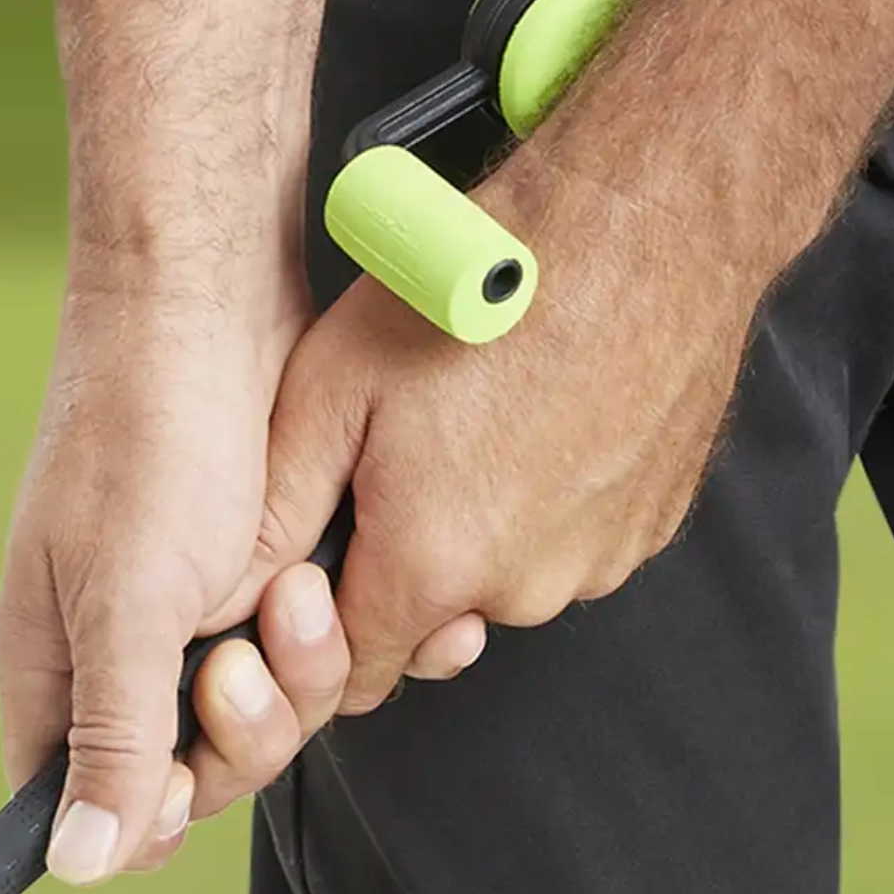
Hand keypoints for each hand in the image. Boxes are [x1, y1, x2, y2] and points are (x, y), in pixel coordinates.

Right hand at [0, 276, 340, 886]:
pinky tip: (339, 582)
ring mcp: (204, 606)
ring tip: (295, 582)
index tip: (185, 763)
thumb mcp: (126, 597)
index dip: (147, 806)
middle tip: (246, 648)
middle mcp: (130, 644)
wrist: (213, 301)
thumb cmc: (146, 433)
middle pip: (203, 766)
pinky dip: (338, 629)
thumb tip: (73, 860)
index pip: (91, 801)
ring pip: (277, 708)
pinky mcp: (271, 568)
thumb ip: (110, 731)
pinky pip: (317, 645)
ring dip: (301, 663)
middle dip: (248, 723)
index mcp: (61, 663)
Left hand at [236, 160, 766, 712]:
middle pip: (435, 625)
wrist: (644, 222)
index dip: (321, 628)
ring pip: (511, 581)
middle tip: (400, 461)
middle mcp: (527, 586)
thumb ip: (280, 504)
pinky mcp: (653, 523)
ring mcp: (602, 559)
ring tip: (478, 422)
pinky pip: (578, 543)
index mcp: (435, 565)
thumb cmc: (493, 282)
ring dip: (485, 532)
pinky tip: (540, 418)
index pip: (355, 672)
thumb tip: (240, 583)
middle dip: (405, 569)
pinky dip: (553, 502)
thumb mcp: (335, 379)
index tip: (320, 565)